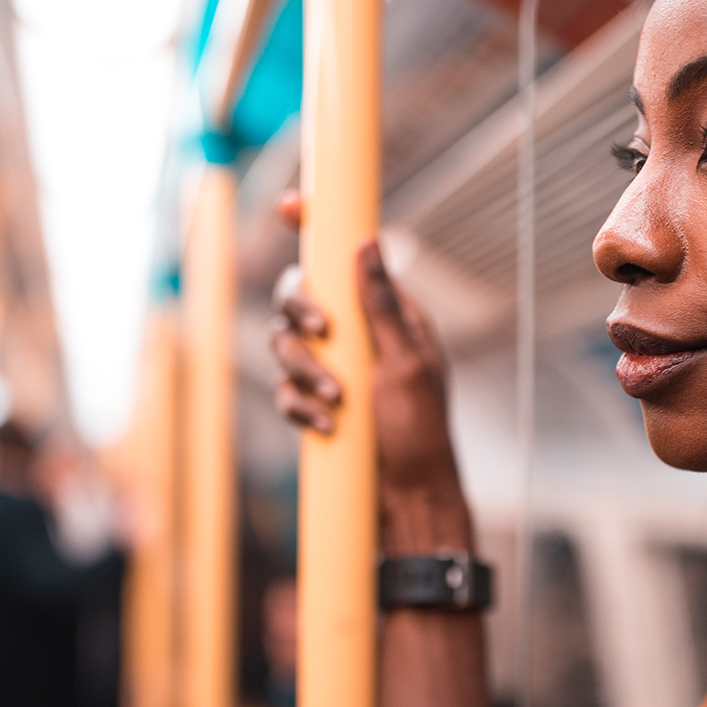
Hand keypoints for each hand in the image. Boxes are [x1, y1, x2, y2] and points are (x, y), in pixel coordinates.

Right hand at [270, 194, 472, 551]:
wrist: (408, 501)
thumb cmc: (421, 434)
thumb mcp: (407, 365)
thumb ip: (382, 305)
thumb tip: (365, 241)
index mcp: (389, 316)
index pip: (347, 259)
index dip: (318, 228)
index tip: (292, 206)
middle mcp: (358, 335)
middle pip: (300, 295)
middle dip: (301, 312)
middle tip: (322, 332)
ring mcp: (333, 369)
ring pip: (284, 343)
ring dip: (303, 369)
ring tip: (336, 400)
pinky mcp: (314, 403)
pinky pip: (284, 389)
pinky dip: (299, 405)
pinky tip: (325, 426)